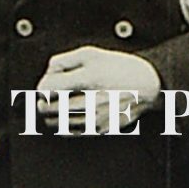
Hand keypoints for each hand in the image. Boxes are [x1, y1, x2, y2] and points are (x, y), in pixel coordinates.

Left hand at [35, 46, 161, 128]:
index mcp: (89, 79)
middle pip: (50, 108)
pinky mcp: (101, 128)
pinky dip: (62, 126)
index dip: (41, 87)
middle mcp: (93, 100)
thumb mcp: (91, 54)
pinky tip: (63, 118)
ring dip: (50, 116)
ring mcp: (97, 117)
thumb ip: (64, 60)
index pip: (50, 89)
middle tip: (43, 99)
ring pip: (58, 123)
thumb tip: (47, 73)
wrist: (147, 86)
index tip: (44, 86)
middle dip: (42, 103)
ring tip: (52, 108)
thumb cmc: (119, 68)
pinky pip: (72, 133)